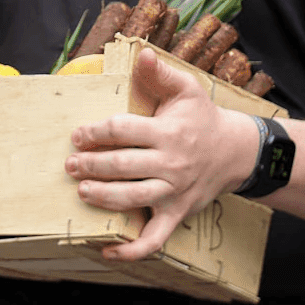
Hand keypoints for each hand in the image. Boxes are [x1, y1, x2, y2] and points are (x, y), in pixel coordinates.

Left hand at [65, 47, 261, 262]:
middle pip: (123, 166)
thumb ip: (161, 74)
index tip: (77, 134)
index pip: (123, 131)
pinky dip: (131, 250)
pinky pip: (154, 238)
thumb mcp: (187, 89)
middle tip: (69, 164)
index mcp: (168, 132)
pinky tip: (107, 250)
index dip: (97, 132)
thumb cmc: (202, 118)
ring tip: (81, 190)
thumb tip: (142, 54)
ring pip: (132, 199)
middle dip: (91, 165)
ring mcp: (173, 192)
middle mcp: (170, 164)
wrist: (235, 152)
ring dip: (103, 197)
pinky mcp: (177, 214)